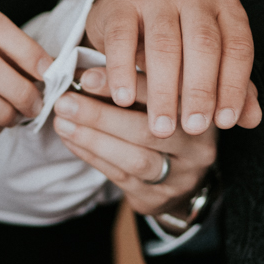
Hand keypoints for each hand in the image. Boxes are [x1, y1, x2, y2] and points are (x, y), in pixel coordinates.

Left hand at [53, 70, 216, 218]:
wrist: (181, 178)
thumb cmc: (162, 120)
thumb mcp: (161, 93)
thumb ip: (135, 77)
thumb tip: (88, 66)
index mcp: (201, 106)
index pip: (165, 92)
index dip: (125, 83)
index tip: (87, 77)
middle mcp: (199, 143)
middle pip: (148, 129)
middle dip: (101, 115)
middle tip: (65, 101)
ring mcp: (182, 175)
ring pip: (134, 158)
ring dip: (92, 138)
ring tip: (61, 121)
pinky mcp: (159, 197)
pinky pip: (120, 176)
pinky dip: (91, 155)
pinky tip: (71, 139)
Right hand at [85, 0, 262, 139]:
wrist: (124, 16)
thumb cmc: (177, 43)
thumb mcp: (208, 64)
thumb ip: (231, 88)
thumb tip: (252, 120)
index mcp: (225, 6)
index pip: (238, 47)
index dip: (233, 87)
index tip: (225, 122)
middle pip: (204, 44)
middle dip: (200, 92)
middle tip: (194, 127)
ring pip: (164, 44)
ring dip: (163, 91)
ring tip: (161, 127)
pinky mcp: (122, 3)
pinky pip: (122, 39)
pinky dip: (123, 72)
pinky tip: (124, 100)